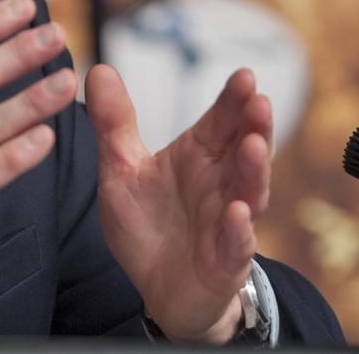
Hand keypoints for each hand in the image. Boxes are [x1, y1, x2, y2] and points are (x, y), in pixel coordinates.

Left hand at [84, 64, 271, 343]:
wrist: (158, 288)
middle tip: (258, 100)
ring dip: (254, 169)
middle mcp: (222, 183)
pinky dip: (239, 229)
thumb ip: (113, 123)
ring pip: (249, 191)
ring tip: (254, 145)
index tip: (244, 75)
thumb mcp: (121, 169)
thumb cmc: (148, 223)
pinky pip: (236, 244)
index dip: (232, 100)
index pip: (220, 121)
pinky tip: (239, 213)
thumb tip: (99, 70)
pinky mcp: (226, 260)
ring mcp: (229, 221)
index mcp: (199, 156)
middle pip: (244, 149)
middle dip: (254, 126)